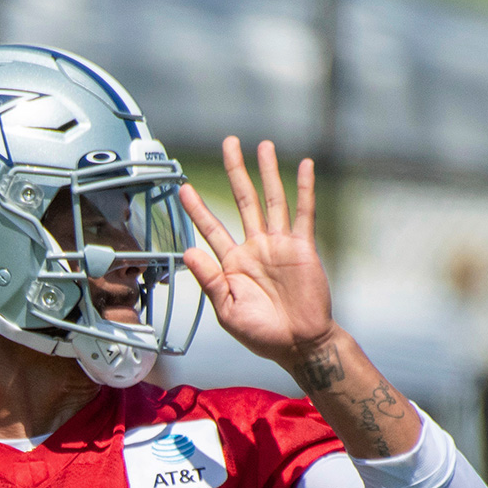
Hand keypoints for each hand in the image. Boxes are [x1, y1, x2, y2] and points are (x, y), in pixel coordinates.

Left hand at [179, 139, 335, 370]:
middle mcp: (255, 248)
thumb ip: (210, 280)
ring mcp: (279, 245)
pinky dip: (304, 189)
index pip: (211, 228)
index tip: (183, 188)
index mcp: (232, 263)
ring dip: (267, 172)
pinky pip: (303, 213)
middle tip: (228, 143)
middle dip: (235, 171)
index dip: (197, 209)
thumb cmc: (262, 334)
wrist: (299, 345)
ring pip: (272, 199)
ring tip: (262, 145)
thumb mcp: (228, 310)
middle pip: (242, 200)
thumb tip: (188, 251)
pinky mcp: (302, 248)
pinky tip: (304, 166)